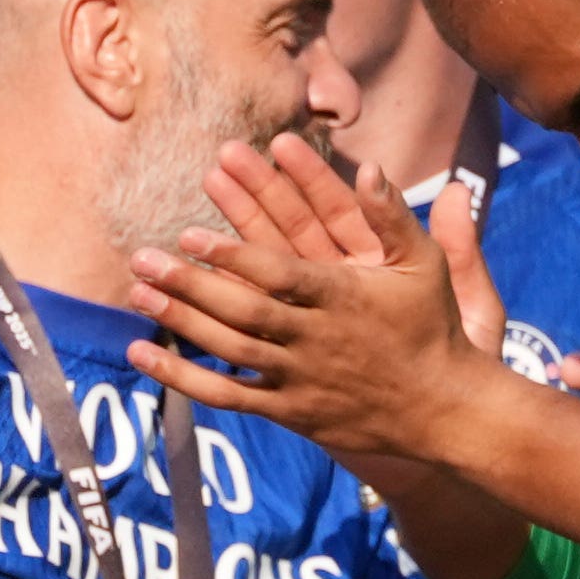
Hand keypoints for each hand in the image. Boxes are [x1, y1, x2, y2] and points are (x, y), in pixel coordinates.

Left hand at [126, 134, 497, 457]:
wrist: (443, 411)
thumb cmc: (432, 329)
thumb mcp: (425, 266)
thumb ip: (393, 217)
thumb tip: (373, 167)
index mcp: (344, 297)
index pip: (279, 274)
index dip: (233, 255)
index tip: (191, 234)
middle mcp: (316, 339)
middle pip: (243, 311)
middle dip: (190, 284)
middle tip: (142, 258)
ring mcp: (299, 378)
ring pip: (229, 350)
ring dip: (180, 321)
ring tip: (136, 293)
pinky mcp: (288, 410)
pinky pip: (227, 396)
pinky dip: (183, 377)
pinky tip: (143, 354)